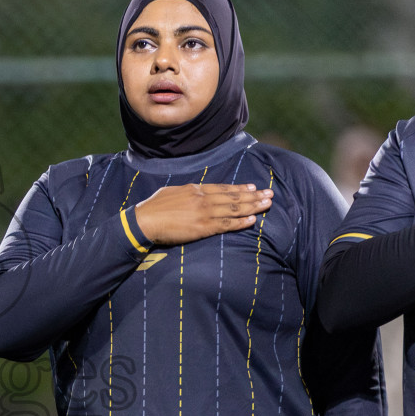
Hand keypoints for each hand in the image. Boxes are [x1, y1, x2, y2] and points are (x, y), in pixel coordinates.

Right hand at [133, 184, 272, 245]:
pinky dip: (240, 222)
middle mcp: (203, 199)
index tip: (253, 188)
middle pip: (233, 197)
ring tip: (267, 204)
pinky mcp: (203, 227)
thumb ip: (187, 193)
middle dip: (253, 196)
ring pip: (234, 209)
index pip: (223, 188)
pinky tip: (252, 220)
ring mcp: (204, 212)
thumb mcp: (172, 193)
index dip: (240, 189)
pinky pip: (226, 225)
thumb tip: (194, 193)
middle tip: (269, 194)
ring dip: (253, 207)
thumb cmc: (153, 208)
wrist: (145, 221)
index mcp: (195, 189)